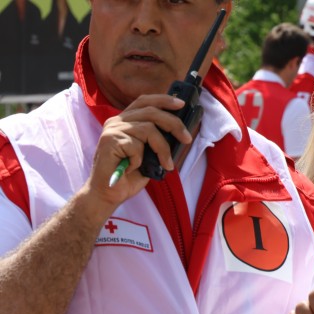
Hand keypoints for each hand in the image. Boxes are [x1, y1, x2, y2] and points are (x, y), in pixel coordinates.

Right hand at [86, 95, 192, 209]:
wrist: (107, 194)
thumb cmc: (129, 175)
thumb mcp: (148, 153)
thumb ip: (156, 139)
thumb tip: (179, 132)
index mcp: (125, 121)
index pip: (144, 101)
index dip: (163, 100)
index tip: (181, 104)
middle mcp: (116, 121)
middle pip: (151, 112)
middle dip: (174, 124)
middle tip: (187, 139)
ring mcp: (112, 130)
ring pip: (148, 129)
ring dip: (162, 149)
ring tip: (166, 164)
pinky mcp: (109, 141)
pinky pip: (136, 147)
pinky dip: (139, 160)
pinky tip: (132, 168)